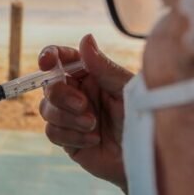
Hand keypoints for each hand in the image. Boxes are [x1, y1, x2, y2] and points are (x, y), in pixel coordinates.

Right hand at [39, 34, 131, 188]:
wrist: (146, 156)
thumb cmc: (142, 118)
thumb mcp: (125, 89)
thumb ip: (103, 67)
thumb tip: (86, 38)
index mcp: (91, 75)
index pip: (62, 59)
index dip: (50, 56)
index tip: (46, 61)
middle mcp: (77, 93)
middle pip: (49, 86)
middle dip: (62, 95)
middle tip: (84, 106)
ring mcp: (70, 117)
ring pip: (46, 109)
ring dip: (68, 118)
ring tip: (94, 125)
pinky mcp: (68, 139)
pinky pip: (53, 132)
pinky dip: (71, 136)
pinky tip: (93, 140)